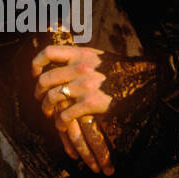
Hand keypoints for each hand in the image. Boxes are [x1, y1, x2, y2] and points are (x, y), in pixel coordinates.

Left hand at [31, 42, 113, 175]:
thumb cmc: (119, 72)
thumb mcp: (98, 58)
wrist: (142, 82)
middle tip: (40, 99)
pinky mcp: (90, 103)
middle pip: (45, 79)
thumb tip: (60, 62)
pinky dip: (59, 122)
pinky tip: (61, 125)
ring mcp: (85, 85)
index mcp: (81, 54)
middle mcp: (80, 67)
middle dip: (38, 92)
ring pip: (52, 98)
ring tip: (49, 115)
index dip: (36, 64)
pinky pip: (64, 115)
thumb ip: (80, 58)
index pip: (49, 53)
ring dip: (46, 109)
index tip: (35, 74)